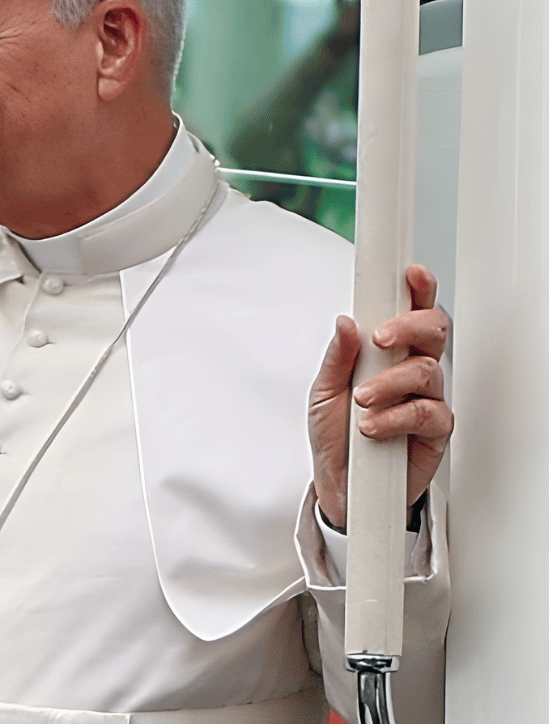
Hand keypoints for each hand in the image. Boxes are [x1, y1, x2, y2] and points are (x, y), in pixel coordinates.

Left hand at [309, 264, 452, 529]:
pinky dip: (396, 416)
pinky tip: (373, 426)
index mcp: (386, 354)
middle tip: (382, 339)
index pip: (408, 314)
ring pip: (427, 371)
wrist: (339, 485)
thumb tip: (346, 323)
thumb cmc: (334, 434)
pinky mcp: (435, 430)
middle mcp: (410, 370)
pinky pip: (427, 413)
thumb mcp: (322, 392)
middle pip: (432, 332)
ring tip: (362, 400)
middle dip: (410, 327)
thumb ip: (337, 358)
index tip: (410, 274)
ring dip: (390, 382)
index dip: (416, 290)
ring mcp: (426, 398)